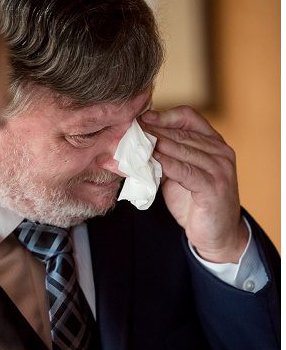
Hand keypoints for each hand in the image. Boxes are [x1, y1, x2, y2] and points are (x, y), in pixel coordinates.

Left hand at [140, 107, 248, 262]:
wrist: (216, 234)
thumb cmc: (195, 201)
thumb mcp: (179, 174)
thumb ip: (165, 157)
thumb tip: (136, 144)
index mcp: (214, 143)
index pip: (188, 117)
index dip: (164, 116)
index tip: (141, 119)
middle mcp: (221, 152)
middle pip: (181, 133)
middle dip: (153, 132)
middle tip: (129, 131)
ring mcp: (220, 169)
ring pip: (183, 150)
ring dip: (156, 146)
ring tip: (135, 143)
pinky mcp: (214, 187)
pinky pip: (186, 171)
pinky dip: (167, 165)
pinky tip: (152, 161)